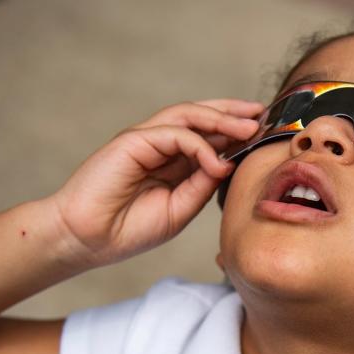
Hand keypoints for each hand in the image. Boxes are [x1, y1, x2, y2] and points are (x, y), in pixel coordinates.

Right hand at [49, 99, 261, 266]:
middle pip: (202, 117)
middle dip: (235, 113)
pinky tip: (218, 162)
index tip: (266, 135)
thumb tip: (230, 163)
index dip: (237, 133)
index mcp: (172, 162)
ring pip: (190, 116)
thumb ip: (202, 184)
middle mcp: (160, 145)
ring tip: (251, 127)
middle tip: (265, 114)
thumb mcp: (180, 209)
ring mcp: (146, 140)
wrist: (87, 239)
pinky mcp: (133, 140)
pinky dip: (200, 146)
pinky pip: (175, 134)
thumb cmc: (128, 229)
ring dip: (223, 120)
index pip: (209, 137)